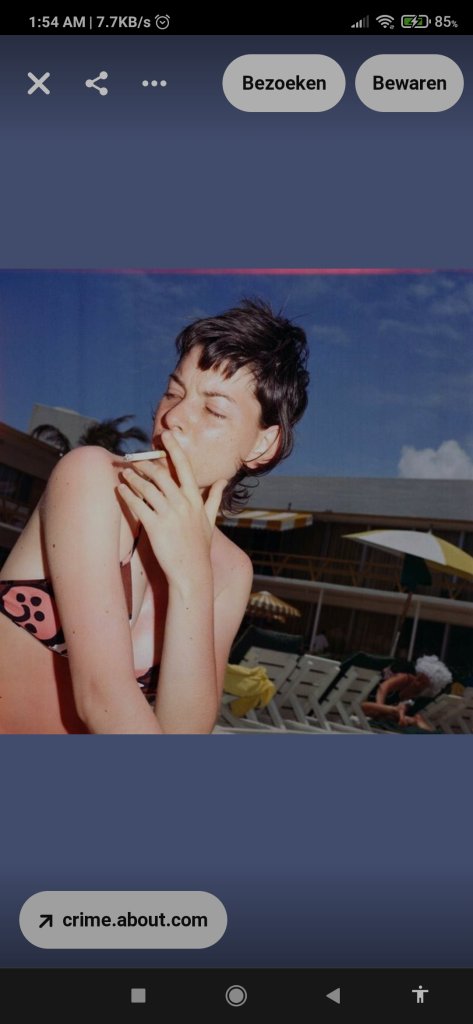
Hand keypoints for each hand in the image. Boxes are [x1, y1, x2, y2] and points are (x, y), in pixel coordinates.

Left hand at [117, 429, 226, 583]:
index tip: (166, 435)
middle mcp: (183, 504)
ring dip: (133, 478)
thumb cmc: (200, 547)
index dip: (174, 449)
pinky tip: (120, 490)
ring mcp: (169, 515)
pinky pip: (138, 505)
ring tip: (124, 473)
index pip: (185, 468)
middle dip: (145, 464)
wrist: (192, 572)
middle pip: (161, 475)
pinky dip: (127, 496)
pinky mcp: (156, 527)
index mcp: (196, 500)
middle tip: (133, 459)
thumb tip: (224, 481)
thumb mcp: (210, 520)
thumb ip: (215, 498)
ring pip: (147, 488)